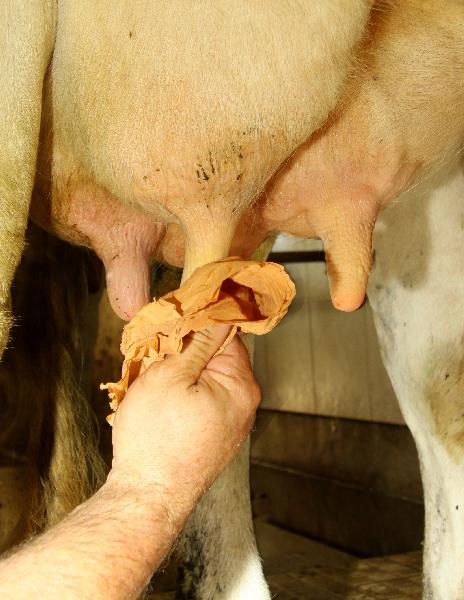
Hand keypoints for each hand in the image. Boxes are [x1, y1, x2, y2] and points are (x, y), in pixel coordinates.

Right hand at [109, 325, 260, 516]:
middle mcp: (243, 404)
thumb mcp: (171, 375)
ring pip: (203, 380)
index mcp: (240, 385)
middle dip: (184, 352)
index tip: (174, 323)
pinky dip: (179, 397)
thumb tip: (218, 316)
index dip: (197, 323)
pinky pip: (199, 402)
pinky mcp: (214, 437)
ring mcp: (230, 423)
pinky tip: (158, 408)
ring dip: (178, 375)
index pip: (226, 333)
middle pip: (215, 357)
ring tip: (152, 386)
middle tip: (155, 359)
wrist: (148, 498)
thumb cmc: (156, 441)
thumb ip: (198, 342)